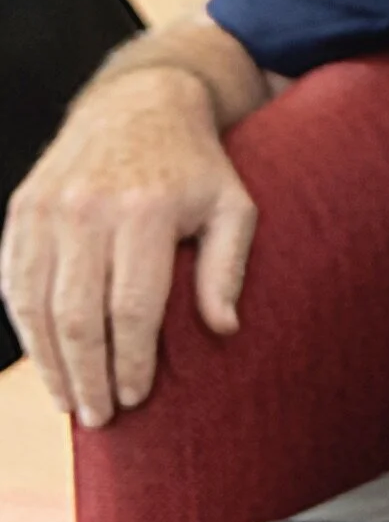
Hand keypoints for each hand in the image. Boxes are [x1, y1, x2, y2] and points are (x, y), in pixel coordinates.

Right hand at [0, 67, 255, 427]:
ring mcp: (48, 208)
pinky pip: (13, 283)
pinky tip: (46, 359)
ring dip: (51, 364)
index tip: (137, 397)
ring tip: (71, 401)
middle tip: (100, 418)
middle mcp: (89, 209)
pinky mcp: (23, 209)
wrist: (141, 104)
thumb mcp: (233, 206)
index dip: (132, 361)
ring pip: (38, 307)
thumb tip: (225, 330)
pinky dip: (27, 329)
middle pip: (79, 316)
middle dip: (88, 376)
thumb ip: (229, 268)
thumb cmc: (196, 166)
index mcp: (145, 210)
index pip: (132, 308)